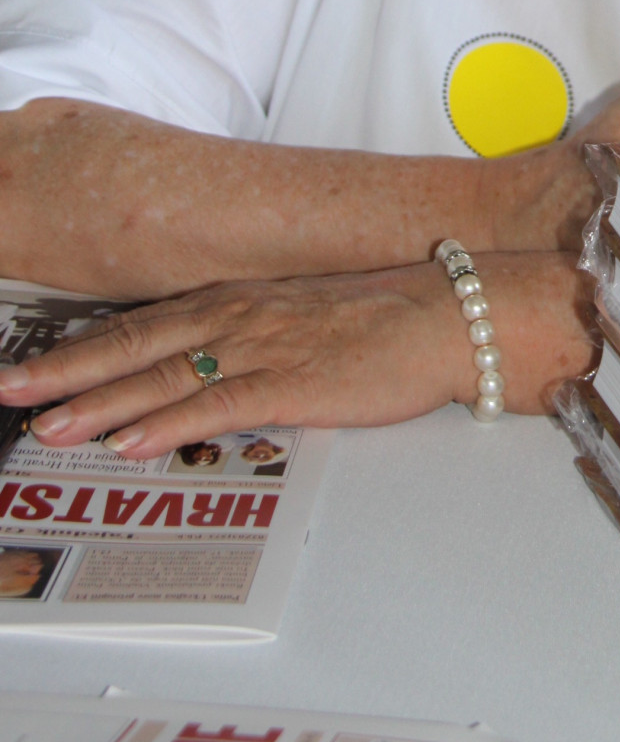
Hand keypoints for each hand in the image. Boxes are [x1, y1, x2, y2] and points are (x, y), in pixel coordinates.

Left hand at [0, 255, 594, 457]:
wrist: (455, 314)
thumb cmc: (392, 319)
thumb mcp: (310, 320)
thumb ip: (260, 340)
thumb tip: (217, 372)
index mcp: (246, 300)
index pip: (149, 324)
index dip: (88, 347)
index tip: (37, 365)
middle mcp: (244, 315)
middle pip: (138, 344)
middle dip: (70, 372)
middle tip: (12, 392)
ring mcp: (266, 345)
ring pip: (166, 376)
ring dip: (102, 403)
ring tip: (50, 427)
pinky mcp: (295, 380)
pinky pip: (219, 404)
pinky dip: (169, 423)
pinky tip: (131, 441)